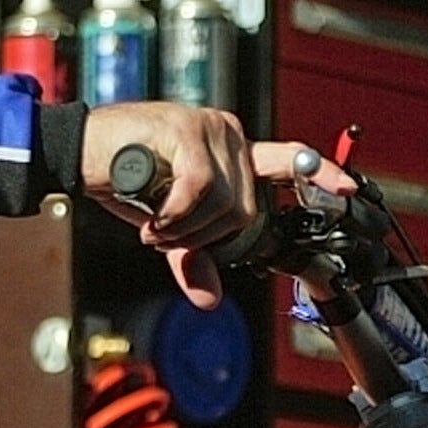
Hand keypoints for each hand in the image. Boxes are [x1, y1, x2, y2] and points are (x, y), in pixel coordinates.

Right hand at [79, 104, 348, 307]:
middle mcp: (228, 135)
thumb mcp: (166, 225)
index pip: (288, 160)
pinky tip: (153, 217)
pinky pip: (200, 191)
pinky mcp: (186, 130)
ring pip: (226, 203)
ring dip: (187, 229)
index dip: (321, 175)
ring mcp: (209, 129)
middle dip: (206, 236)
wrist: (79, 152)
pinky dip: (175, 216)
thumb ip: (194, 255)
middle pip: (247, 208)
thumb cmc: (123, 180)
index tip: (348, 189)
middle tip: (168, 234)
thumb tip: (209, 298)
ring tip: (157, 223)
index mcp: (232, 152)